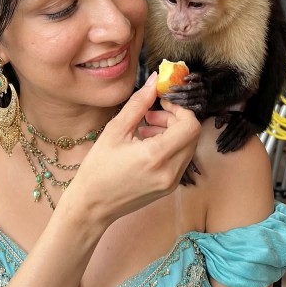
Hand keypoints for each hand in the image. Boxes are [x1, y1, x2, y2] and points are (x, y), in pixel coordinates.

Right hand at [66, 72, 200, 225]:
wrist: (92, 205)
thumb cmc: (98, 168)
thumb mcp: (115, 130)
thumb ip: (139, 103)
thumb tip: (155, 80)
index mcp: (156, 156)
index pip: (190, 125)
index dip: (180, 109)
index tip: (162, 102)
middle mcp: (170, 171)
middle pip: (192, 135)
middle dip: (176, 119)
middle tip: (152, 115)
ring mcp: (172, 182)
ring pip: (188, 146)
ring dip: (173, 132)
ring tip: (145, 129)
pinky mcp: (169, 187)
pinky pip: (180, 159)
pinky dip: (170, 146)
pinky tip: (147, 145)